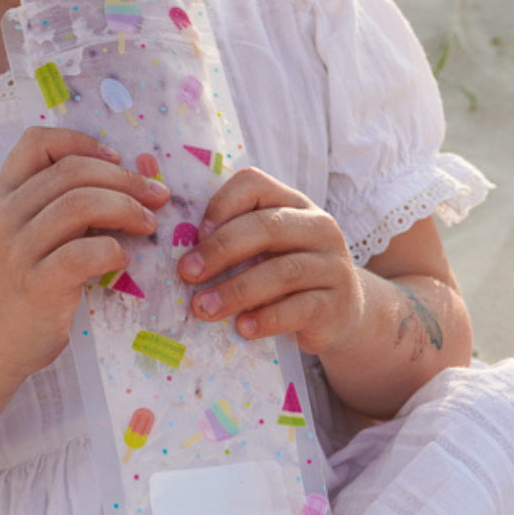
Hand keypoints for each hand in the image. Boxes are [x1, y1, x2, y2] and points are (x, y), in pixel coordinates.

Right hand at [0, 128, 167, 380]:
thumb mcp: (24, 236)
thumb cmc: (17, 287)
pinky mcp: (37, 284)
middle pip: (73, 171)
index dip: (83, 141)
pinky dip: (113, 250)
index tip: (117, 157)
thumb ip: (59, 207)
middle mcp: (4, 215)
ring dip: (127, 208)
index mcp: (1, 195)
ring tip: (148, 223)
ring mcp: (17, 250)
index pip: (36, 142)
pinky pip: (84, 253)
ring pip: (81, 204)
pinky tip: (124, 258)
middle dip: (125, 178)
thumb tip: (129, 180)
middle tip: (157, 195)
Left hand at [176, 168, 365, 355]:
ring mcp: (333, 266)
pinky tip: (242, 329)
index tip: (195, 235)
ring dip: (236, 291)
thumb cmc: (289, 277)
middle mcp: (319, 228)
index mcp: (295, 205)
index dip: (221, 205)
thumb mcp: (267, 249)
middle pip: (268, 227)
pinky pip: (299, 309)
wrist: (340, 314)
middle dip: (220, 250)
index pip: (255, 185)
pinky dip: (266, 319)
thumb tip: (173, 243)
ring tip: (204, 308)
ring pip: (282, 272)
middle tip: (187, 273)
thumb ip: (235, 238)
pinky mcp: (336, 304)